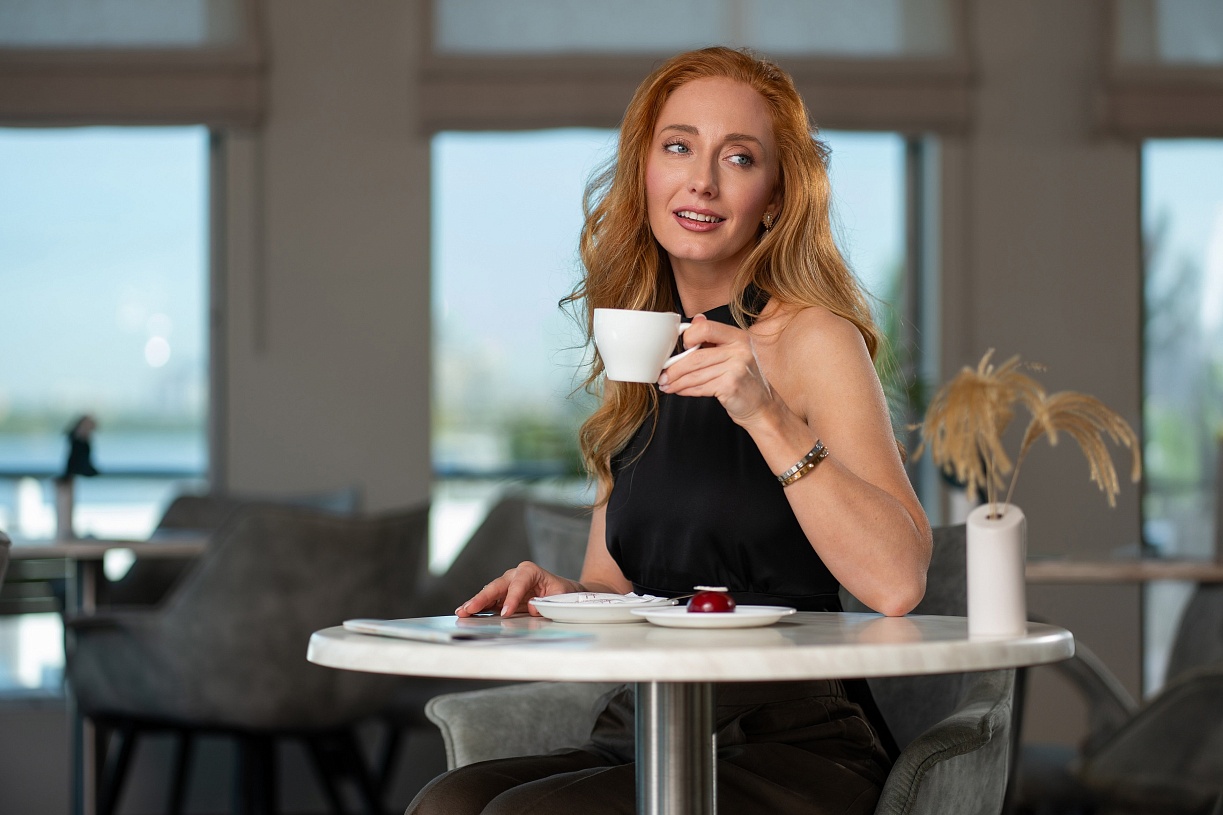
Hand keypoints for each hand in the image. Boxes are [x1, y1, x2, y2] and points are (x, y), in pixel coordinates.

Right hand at [455, 561, 580, 617]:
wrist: (562, 592)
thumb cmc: (562, 592)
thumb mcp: (560, 596)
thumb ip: (547, 601)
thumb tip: (531, 606)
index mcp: (530, 571)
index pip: (518, 584)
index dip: (511, 598)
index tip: (505, 613)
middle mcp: (515, 574)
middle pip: (497, 586)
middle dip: (483, 598)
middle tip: (470, 609)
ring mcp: (507, 584)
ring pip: (489, 592)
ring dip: (475, 603)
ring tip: (462, 612)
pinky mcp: (503, 594)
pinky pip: (489, 601)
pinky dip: (478, 607)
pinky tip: (467, 612)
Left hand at [656, 314, 774, 424]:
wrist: (761, 405)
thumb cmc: (744, 379)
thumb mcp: (734, 353)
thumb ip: (714, 337)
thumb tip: (696, 319)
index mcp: (738, 337)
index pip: (707, 327)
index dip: (689, 337)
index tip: (680, 348)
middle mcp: (740, 350)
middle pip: (696, 356)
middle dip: (674, 368)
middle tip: (663, 374)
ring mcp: (737, 368)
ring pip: (696, 374)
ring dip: (677, 381)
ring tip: (667, 384)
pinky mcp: (731, 386)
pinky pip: (701, 387)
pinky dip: (686, 390)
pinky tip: (679, 390)